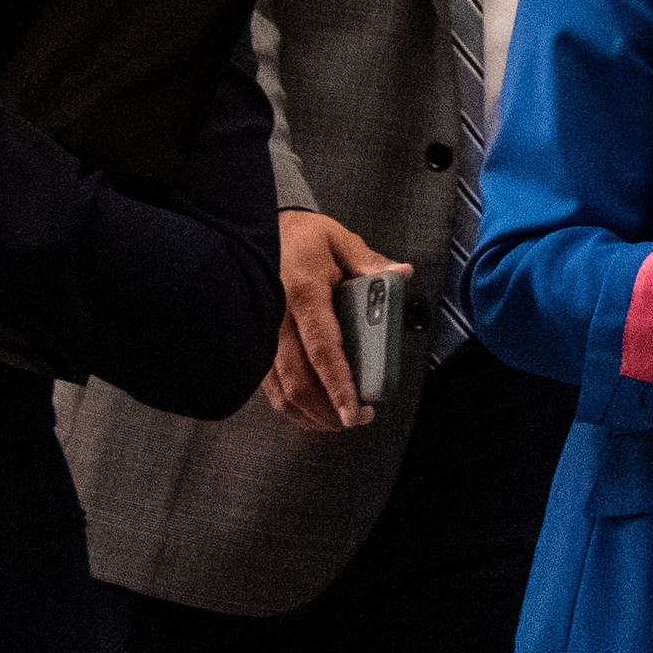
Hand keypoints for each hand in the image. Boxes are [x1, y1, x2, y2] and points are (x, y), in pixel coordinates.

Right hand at [265, 212, 403, 431]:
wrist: (251, 231)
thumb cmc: (301, 237)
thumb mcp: (339, 239)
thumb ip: (370, 261)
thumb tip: (401, 274)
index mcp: (303, 292)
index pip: (322, 348)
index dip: (338, 385)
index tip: (354, 411)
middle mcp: (276, 318)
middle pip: (298, 380)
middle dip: (327, 410)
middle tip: (356, 419)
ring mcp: (260, 334)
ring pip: (281, 390)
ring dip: (310, 413)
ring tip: (338, 420)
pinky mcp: (253, 344)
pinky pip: (269, 385)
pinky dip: (291, 404)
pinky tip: (312, 410)